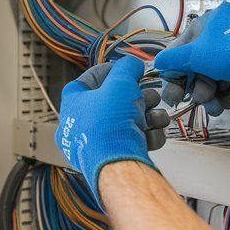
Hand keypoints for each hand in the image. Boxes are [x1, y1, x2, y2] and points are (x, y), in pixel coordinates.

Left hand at [58, 56, 169, 195]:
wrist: (117, 165)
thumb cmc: (110, 126)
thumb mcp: (121, 83)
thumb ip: (128, 67)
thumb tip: (133, 64)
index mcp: (72, 104)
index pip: (87, 80)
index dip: (110, 71)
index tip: (126, 70)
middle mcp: (80, 125)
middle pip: (113, 102)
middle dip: (138, 98)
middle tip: (149, 96)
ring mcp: (96, 144)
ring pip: (126, 122)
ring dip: (148, 116)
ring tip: (157, 116)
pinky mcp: (113, 158)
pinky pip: (131, 140)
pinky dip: (146, 135)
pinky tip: (153, 133)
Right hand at [154, 3, 229, 110]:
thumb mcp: (196, 55)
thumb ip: (173, 60)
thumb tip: (158, 62)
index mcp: (205, 24)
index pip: (180, 50)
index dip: (174, 73)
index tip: (173, 92)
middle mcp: (219, 33)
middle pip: (197, 65)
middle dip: (196, 87)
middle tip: (196, 100)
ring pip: (212, 75)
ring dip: (210, 93)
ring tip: (214, 105)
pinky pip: (228, 78)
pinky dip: (224, 91)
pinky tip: (226, 102)